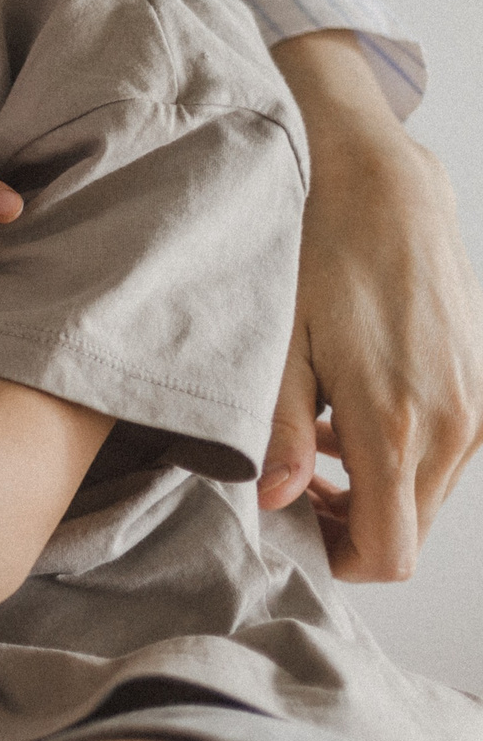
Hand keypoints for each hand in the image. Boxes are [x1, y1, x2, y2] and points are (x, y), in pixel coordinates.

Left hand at [259, 32, 479, 579]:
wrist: (383, 185)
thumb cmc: (322, 254)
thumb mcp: (280, 344)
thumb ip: (280, 433)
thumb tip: (278, 502)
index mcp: (399, 427)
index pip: (388, 552)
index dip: (336, 556)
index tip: (293, 526)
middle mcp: (453, 427)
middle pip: (410, 530)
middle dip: (351, 525)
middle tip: (293, 485)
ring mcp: (476, 407)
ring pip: (427, 494)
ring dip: (373, 487)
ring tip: (312, 440)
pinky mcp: (480, 384)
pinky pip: (443, 451)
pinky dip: (397, 451)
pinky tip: (347, 409)